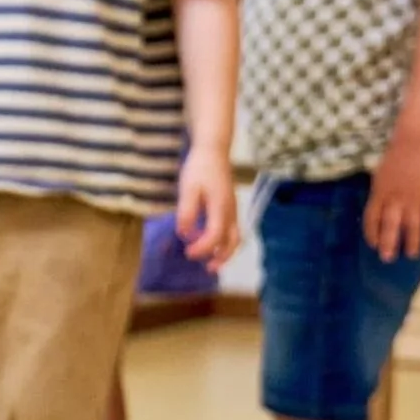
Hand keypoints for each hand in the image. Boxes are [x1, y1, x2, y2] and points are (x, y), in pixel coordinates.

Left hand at [175, 146, 240, 272]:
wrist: (213, 150)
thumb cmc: (199, 168)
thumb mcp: (188, 188)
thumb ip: (186, 211)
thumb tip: (184, 234)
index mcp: (221, 207)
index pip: (215, 236)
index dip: (202, 248)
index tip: (188, 252)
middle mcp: (231, 211)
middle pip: (233, 241)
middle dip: (222, 257)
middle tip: (208, 269)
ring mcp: (233, 209)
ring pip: (235, 236)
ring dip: (226, 251)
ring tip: (213, 262)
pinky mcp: (230, 205)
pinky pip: (232, 229)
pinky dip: (225, 241)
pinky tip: (211, 242)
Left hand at [367, 137, 419, 261]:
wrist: (414, 145)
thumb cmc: (393, 161)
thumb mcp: (378, 179)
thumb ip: (379, 198)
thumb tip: (379, 218)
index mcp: (379, 193)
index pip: (372, 219)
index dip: (371, 233)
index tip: (373, 245)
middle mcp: (396, 198)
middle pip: (391, 226)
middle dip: (389, 244)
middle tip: (388, 258)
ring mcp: (414, 198)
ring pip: (413, 226)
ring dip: (413, 242)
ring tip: (412, 254)